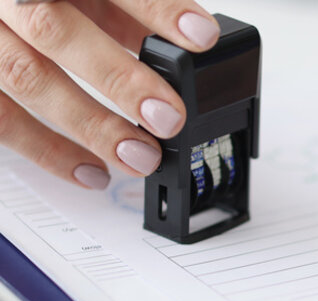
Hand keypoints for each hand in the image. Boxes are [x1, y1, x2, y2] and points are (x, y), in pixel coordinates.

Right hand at [0, 0, 218, 188]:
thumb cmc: (52, 0)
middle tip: (169, 116)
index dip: (157, 9)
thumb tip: (194, 42)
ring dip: (89, 125)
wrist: (5, 3)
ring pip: (26, 77)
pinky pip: (2, 117)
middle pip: (56, 30)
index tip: (202, 37)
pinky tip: (93, 172)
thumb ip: (135, 10)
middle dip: (119, 78)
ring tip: (141, 156)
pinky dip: (49, 150)